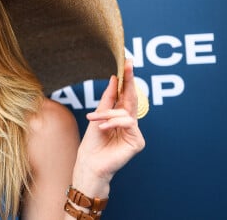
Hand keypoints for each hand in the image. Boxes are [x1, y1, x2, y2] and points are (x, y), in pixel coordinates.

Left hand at [73, 59, 145, 194]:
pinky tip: (103, 128)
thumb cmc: (92, 143)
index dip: (127, 79)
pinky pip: (128, 123)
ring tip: (95, 121)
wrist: (89, 163)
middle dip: (129, 81)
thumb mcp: (97, 116)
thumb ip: (108, 99)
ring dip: (107, 114)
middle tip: (128, 65)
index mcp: (120, 116)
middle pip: (132, 98)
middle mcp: (130, 122)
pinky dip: (113, 123)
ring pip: (125, 112)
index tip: (127, 63)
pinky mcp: (137, 141)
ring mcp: (135, 132)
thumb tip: (114, 79)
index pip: (126, 95)